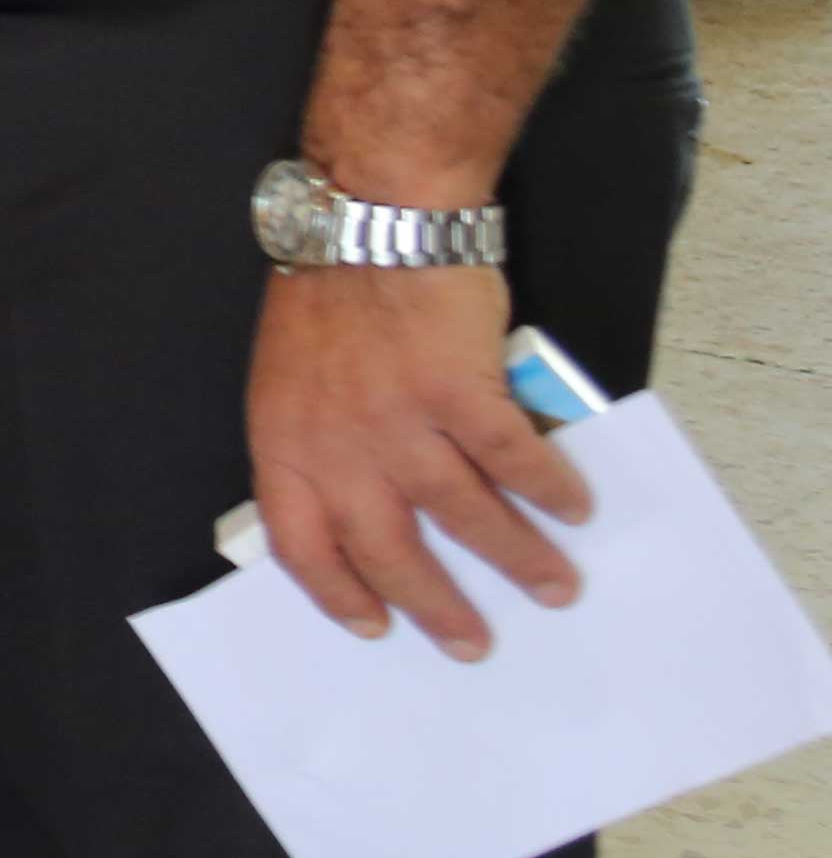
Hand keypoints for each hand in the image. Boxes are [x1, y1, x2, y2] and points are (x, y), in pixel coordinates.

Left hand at [248, 260, 588, 654]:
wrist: (372, 216)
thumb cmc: (331, 292)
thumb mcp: (290, 376)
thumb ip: (318, 440)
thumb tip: (363, 504)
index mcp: (284, 438)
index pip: (300, 543)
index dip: (337, 593)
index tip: (373, 627)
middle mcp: (338, 442)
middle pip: (388, 549)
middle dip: (436, 606)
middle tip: (472, 641)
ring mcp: (399, 420)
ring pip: (465, 517)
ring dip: (517, 560)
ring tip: (553, 588)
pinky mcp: (459, 391)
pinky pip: (515, 460)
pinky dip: (550, 489)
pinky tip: (573, 508)